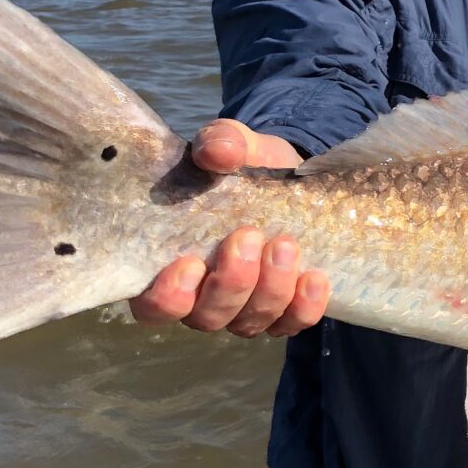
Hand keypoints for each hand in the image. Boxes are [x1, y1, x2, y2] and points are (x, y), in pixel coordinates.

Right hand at [128, 120, 329, 337]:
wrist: (291, 177)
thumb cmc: (243, 167)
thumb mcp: (233, 145)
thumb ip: (220, 143)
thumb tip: (216, 151)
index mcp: (169, 266)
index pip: (152, 305)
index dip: (167, 297)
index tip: (190, 264)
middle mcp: (202, 298)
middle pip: (207, 316)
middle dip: (230, 283)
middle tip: (249, 236)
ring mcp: (243, 309)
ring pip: (249, 322)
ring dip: (270, 288)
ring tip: (286, 245)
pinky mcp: (284, 310)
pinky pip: (292, 323)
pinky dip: (304, 307)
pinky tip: (315, 278)